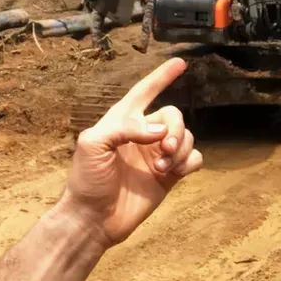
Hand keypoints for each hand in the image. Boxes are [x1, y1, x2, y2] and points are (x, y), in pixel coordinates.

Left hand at [62, 58, 202, 247]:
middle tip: (164, 150)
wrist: (94, 218)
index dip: (161, 76)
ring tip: (161, 168)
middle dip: (175, 129)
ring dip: (180, 149)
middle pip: (173, 116)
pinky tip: (173, 173)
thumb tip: (159, 132)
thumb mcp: (92, 144)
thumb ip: (123, 129)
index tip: (180, 62)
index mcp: (121, 121)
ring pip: (187, 137)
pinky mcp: (169, 176)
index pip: (144, 91)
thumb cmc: (86, 180)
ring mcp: (156, 155)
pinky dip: (189, 162)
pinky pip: (194, 159)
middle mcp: (142, 135)